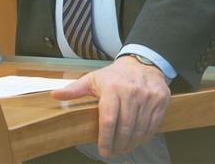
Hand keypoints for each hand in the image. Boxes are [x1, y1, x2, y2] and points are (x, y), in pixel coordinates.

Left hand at [51, 56, 169, 157]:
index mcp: (112, 87)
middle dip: (118, 145)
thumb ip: (74, 89)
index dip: (105, 139)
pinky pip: (153, 125)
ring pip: (139, 129)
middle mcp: (131, 91)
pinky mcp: (160, 100)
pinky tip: (137, 140)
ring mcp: (147, 96)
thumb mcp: (93, 79)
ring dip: (131, 144)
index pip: (108, 120)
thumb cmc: (115, 75)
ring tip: (123, 148)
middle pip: (125, 128)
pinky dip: (144, 137)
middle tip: (113, 152)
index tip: (103, 150)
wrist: (143, 62)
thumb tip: (54, 95)